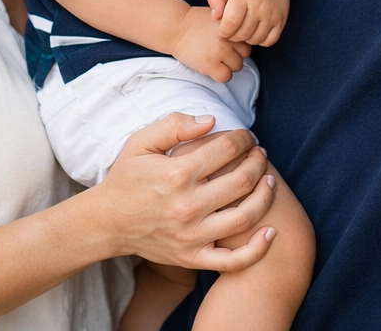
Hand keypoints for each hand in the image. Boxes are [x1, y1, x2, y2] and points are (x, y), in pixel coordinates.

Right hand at [93, 113, 276, 271]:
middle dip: (259, 161)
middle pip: (242, 180)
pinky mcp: (193, 258)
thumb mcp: (141, 141)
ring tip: (270, 181)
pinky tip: (272, 231)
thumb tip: (211, 120)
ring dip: (265, 196)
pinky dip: (258, 249)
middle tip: (261, 154)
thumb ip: (175, 125)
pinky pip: (234, 261)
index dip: (243, 139)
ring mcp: (192, 235)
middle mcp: (188, 205)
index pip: (226, 150)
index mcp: (177, 173)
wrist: (108, 222)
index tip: (247, 136)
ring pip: (245, 217)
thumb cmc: (128, 177)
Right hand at [170, 7, 250, 81]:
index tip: (230, 44)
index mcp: (231, 27)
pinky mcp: (210, 65)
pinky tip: (212, 68)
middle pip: (245, 54)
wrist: (176, 27)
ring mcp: (220, 53)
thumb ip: (230, 24)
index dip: (239, 44)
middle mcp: (228, 40)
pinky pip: (225, 77)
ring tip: (216, 60)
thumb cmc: (195, 21)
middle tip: (222, 53)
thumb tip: (243, 33)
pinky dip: (221, 75)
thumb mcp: (216, 15)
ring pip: (237, 67)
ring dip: (228, 65)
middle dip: (235, 54)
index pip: (247, 41)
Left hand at [207, 0, 289, 45]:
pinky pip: (269, 41)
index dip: (223, 31)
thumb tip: (215, 17)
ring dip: (245, 39)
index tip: (221, 31)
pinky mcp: (281, 20)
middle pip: (242, 33)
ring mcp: (272, 14)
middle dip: (232, 37)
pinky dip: (260, 41)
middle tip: (230, 31)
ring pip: (255, 39)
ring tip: (242, 29)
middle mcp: (260, 4)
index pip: (231, 21)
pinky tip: (255, 31)